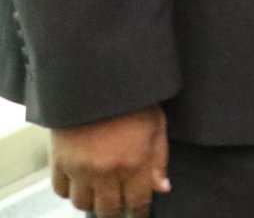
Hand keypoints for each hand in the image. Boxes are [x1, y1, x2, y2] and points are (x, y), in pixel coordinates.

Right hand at [50, 103, 169, 215]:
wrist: (98, 81)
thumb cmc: (134, 101)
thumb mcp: (157, 126)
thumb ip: (159, 160)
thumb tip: (162, 188)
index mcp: (134, 163)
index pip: (137, 202)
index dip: (140, 212)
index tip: (140, 213)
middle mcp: (106, 172)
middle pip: (108, 209)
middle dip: (115, 211)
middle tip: (118, 206)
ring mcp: (80, 169)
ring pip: (82, 204)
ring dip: (92, 202)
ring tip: (99, 194)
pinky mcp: (58, 161)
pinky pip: (60, 191)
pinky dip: (69, 192)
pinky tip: (80, 184)